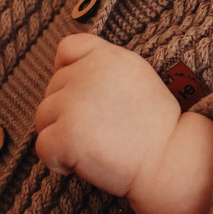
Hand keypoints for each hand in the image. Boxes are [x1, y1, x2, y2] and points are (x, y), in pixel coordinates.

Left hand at [32, 35, 212, 213]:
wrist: (170, 162)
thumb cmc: (156, 129)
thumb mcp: (138, 78)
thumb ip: (104, 68)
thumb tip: (64, 74)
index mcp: (108, 57)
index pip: (68, 48)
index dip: (66, 71)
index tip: (81, 96)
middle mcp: (89, 73)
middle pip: (52, 89)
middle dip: (67, 113)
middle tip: (99, 133)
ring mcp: (75, 103)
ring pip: (43, 118)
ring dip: (60, 136)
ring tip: (92, 148)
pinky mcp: (67, 133)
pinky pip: (42, 147)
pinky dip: (57, 161)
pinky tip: (82, 165)